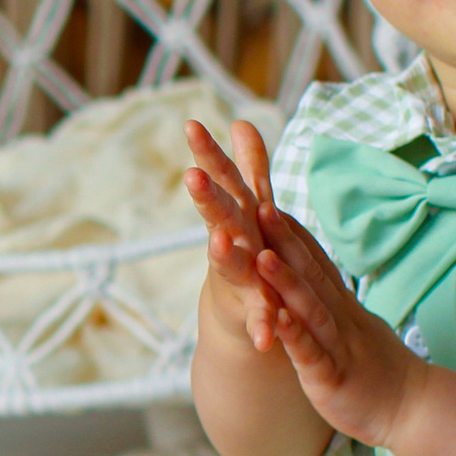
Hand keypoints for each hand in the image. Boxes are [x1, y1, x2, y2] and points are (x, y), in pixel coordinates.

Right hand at [184, 119, 285, 349]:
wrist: (239, 315)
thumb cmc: (245, 250)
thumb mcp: (250, 206)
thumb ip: (250, 166)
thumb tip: (243, 120)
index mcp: (234, 214)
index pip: (219, 178)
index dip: (207, 152)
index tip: (191, 125)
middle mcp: (231, 242)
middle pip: (218, 215)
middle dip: (206, 196)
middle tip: (192, 176)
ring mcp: (238, 277)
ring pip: (231, 264)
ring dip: (224, 254)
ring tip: (219, 243)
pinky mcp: (252, 311)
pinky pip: (258, 316)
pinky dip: (261, 324)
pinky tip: (263, 335)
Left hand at [251, 199, 430, 447]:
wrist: (413, 409)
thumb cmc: (376, 366)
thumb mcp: (352, 324)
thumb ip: (329, 295)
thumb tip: (308, 265)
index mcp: (340, 305)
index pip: (314, 260)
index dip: (290, 231)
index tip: (264, 197)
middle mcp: (339, 317)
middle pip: (310, 273)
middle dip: (284, 241)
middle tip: (258, 207)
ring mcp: (337, 346)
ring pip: (310, 309)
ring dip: (287, 283)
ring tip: (262, 257)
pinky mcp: (333, 377)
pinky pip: (312, 355)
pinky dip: (295, 337)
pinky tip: (276, 321)